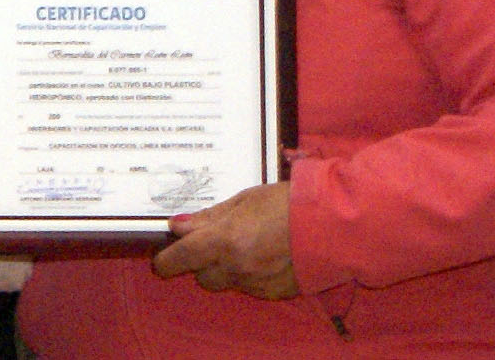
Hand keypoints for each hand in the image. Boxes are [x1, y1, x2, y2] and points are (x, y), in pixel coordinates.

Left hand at [152, 181, 297, 299]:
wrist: (331, 223)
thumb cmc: (287, 202)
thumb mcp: (244, 200)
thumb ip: (209, 217)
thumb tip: (178, 226)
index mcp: (225, 240)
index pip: (181, 258)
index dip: (166, 261)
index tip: (162, 260)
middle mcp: (237, 267)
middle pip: (202, 275)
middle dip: (202, 261)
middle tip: (216, 241)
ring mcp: (256, 283)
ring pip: (226, 282)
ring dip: (226, 268)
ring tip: (247, 245)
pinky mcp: (274, 293)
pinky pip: (250, 288)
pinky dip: (250, 275)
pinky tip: (266, 256)